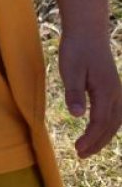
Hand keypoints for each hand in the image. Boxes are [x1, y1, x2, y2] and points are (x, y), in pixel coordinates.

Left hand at [57, 28, 121, 156]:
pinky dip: (108, 125)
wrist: (88, 30)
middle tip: (81, 155)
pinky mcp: (112, 86)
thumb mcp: (70, 70)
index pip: (100, 122)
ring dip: (103, 135)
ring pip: (115, 120)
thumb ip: (74, 93)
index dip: (90, 139)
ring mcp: (116, 90)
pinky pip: (114, 112)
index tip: (77, 150)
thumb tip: (77, 116)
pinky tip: (98, 129)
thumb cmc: (76, 49)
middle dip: (97, 142)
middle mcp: (116, 93)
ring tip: (88, 147)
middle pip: (111, 125)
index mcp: (106, 91)